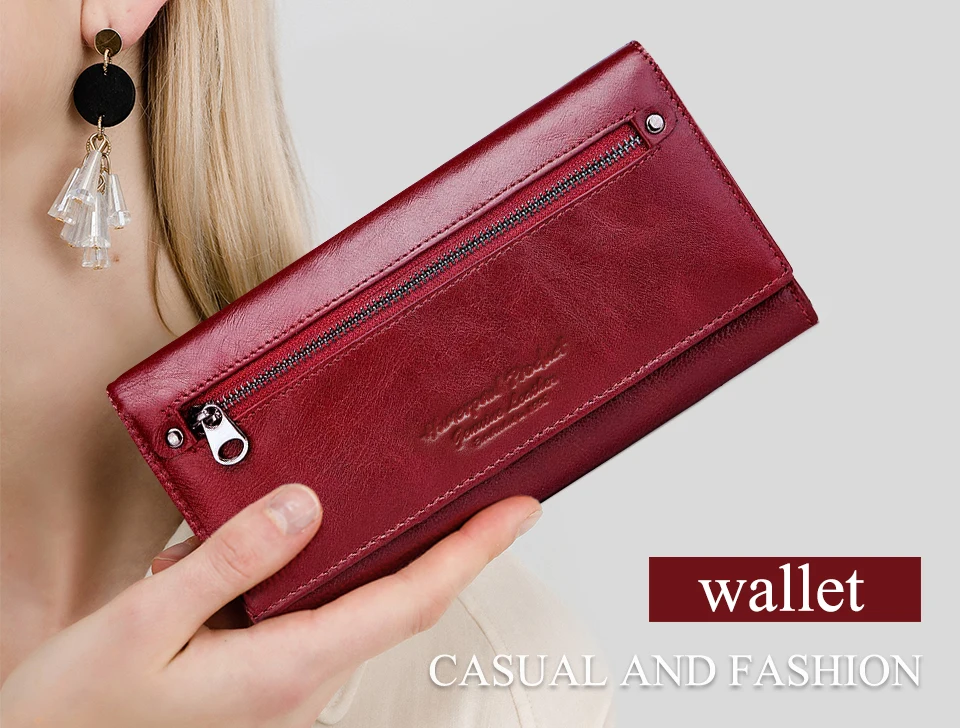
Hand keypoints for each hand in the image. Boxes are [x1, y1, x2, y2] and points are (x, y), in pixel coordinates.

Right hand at [1, 484, 541, 726]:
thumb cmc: (80, 712)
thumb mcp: (143, 626)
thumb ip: (228, 562)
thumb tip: (304, 504)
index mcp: (289, 666)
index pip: (410, 600)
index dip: (474, 552)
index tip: (521, 511)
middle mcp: (304, 678)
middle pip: (399, 599)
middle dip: (449, 548)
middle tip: (482, 491)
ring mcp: (286, 682)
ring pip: (355, 604)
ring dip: (383, 554)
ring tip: (404, 499)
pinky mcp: (265, 677)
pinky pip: (313, 613)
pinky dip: (326, 570)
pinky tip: (299, 538)